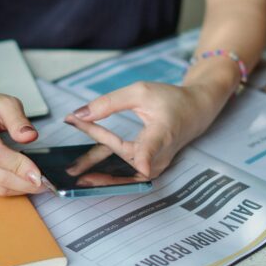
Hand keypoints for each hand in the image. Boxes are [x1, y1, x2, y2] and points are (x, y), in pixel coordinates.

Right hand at [0, 88, 43, 196]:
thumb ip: (18, 119)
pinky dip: (5, 189)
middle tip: (43, 184)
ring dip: (16, 189)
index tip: (39, 174)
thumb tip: (29, 136)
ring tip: (34, 185)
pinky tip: (18, 183)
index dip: (18, 167)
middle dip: (22, 182)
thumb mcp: (5, 103)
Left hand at [64, 81, 227, 177]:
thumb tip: (78, 114)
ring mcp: (156, 164)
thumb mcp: (139, 92)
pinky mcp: (150, 168)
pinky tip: (85, 169)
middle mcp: (161, 153)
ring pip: (122, 169)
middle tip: (71, 169)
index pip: (154, 146)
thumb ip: (108, 103)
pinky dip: (104, 167)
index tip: (144, 166)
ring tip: (73, 173)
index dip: (147, 156)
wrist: (194, 112)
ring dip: (97, 170)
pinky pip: (124, 169)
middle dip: (96, 162)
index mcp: (163, 131)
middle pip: (124, 160)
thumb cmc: (169, 100)